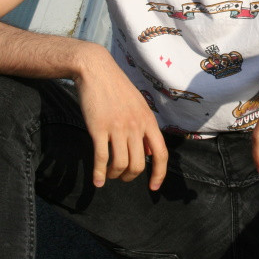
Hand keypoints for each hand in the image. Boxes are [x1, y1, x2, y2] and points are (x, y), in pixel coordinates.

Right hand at [75, 46, 167, 189]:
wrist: (96, 70)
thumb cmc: (117, 88)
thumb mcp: (139, 105)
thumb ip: (144, 127)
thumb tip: (148, 152)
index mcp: (148, 120)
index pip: (161, 153)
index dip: (159, 174)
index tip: (153, 187)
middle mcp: (135, 126)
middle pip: (138, 164)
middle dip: (130, 177)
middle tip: (122, 177)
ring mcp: (117, 127)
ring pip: (120, 164)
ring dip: (114, 175)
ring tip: (109, 175)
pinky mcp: (99, 128)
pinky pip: (101, 158)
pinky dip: (99, 173)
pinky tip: (97, 181)